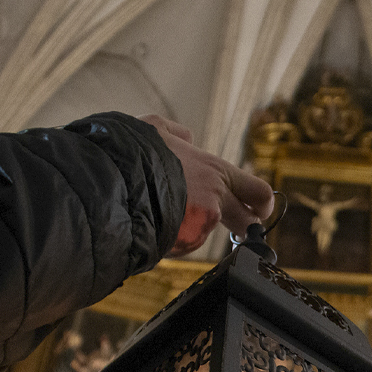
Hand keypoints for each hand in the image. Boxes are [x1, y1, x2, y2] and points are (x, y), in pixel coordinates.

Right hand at [138, 115, 274, 255]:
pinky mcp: (187, 236)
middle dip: (249, 228)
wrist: (110, 171)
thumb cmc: (128, 149)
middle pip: (250, 221)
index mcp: (213, 169)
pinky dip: (171, 239)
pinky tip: (149, 228)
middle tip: (238, 232)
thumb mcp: (154, 129)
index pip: (258, 190)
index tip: (257, 213)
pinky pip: (183, 242)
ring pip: (209, 232)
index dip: (261, 205)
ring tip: (163, 222)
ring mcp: (203, 217)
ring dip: (195, 232)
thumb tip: (187, 138)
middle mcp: (216, 194)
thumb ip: (176, 134)